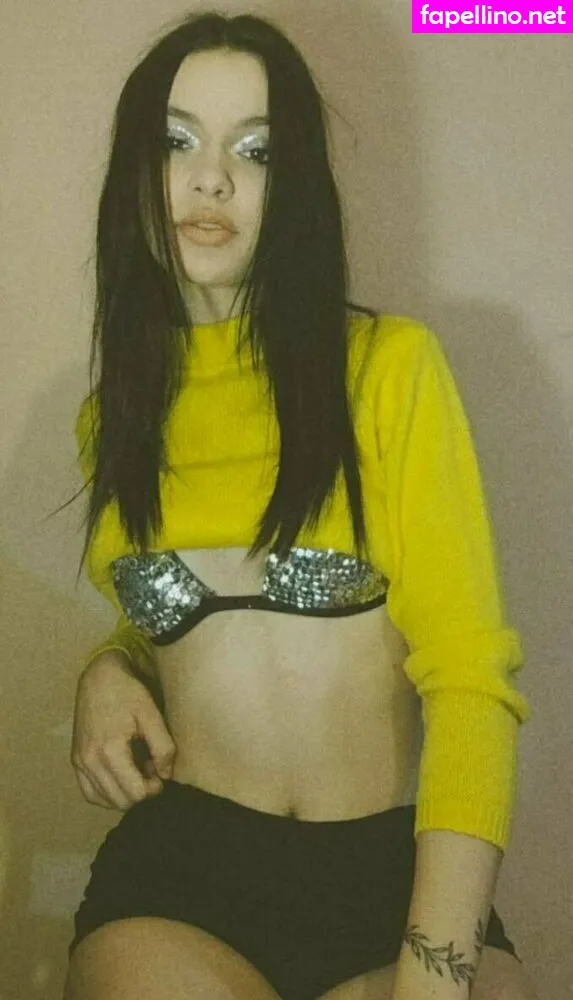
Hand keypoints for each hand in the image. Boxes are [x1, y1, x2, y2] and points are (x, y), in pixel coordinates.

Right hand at [70, 651, 176, 809]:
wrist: (99, 678)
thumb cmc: (128, 693)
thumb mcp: (151, 714)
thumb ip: (163, 747)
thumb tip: (165, 775)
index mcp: (110, 750)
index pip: (135, 793)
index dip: (154, 788)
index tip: (160, 771)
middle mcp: (90, 761)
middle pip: (120, 801)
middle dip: (140, 792)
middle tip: (150, 770)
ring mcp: (79, 762)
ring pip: (104, 800)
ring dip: (124, 794)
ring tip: (136, 771)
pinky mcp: (75, 760)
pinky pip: (89, 792)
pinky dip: (106, 794)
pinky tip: (120, 779)